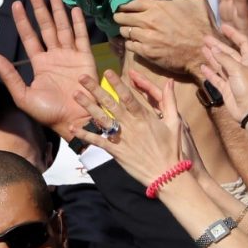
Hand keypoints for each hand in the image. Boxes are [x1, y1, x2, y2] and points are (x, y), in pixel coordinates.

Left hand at [0, 0, 97, 137]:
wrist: (72, 122)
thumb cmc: (48, 113)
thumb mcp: (23, 95)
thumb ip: (9, 75)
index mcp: (39, 64)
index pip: (29, 37)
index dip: (24, 21)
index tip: (17, 4)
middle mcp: (54, 56)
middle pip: (46, 28)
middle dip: (40, 10)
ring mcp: (70, 56)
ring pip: (63, 28)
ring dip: (58, 12)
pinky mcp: (85, 59)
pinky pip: (81, 37)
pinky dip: (78, 23)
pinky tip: (74, 9)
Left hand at [71, 69, 183, 185]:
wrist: (168, 176)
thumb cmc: (173, 149)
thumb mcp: (175, 122)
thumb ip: (170, 100)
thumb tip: (169, 81)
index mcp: (144, 117)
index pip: (128, 96)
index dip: (117, 83)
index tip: (107, 71)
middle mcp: (131, 125)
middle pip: (110, 104)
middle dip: (95, 89)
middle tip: (82, 77)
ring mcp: (122, 138)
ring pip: (101, 119)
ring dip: (87, 106)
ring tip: (75, 95)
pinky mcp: (116, 151)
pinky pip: (98, 141)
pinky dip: (84, 135)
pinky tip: (72, 127)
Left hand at [114, 0, 219, 77]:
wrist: (204, 50)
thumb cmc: (201, 24)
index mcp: (157, 5)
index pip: (128, 1)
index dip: (123, 4)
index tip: (123, 5)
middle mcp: (148, 20)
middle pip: (121, 16)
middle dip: (120, 16)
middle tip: (123, 18)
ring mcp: (146, 37)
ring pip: (124, 31)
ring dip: (126, 30)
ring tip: (132, 30)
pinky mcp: (146, 52)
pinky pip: (129, 46)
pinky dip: (131, 43)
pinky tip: (138, 42)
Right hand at [199, 22, 247, 122]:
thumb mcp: (237, 69)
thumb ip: (224, 59)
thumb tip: (213, 49)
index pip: (242, 42)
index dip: (234, 34)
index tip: (223, 27)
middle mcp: (241, 67)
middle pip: (228, 52)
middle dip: (217, 45)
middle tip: (205, 38)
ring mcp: (233, 78)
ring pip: (221, 64)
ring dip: (212, 56)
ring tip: (202, 48)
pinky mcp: (226, 88)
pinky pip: (216, 78)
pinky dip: (210, 72)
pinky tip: (202, 66)